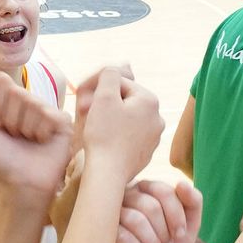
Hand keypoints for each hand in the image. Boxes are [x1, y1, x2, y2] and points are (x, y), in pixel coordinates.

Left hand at [0, 72, 73, 198]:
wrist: (21, 181)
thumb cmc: (2, 157)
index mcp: (11, 100)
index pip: (1, 83)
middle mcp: (30, 102)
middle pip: (18, 92)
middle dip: (11, 118)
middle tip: (15, 136)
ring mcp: (48, 111)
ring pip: (34, 104)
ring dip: (26, 128)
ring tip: (29, 140)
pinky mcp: (63, 122)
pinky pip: (50, 115)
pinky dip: (42, 132)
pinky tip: (43, 142)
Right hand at [75, 66, 161, 181]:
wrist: (108, 173)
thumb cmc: (104, 134)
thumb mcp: (103, 97)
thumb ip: (109, 74)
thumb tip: (114, 69)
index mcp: (150, 100)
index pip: (120, 84)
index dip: (99, 90)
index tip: (84, 102)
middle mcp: (158, 117)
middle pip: (125, 101)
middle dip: (105, 104)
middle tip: (86, 113)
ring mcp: (154, 137)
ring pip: (127, 119)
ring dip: (110, 119)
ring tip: (95, 128)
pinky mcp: (146, 153)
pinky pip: (129, 136)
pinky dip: (117, 136)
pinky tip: (105, 143)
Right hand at [115, 180, 203, 242]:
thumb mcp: (189, 224)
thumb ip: (192, 201)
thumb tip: (181, 183)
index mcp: (146, 189)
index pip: (163, 191)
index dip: (176, 215)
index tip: (180, 235)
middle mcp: (126, 195)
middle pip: (150, 206)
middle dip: (164, 232)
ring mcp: (111, 214)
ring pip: (135, 220)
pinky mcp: (102, 234)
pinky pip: (121, 236)